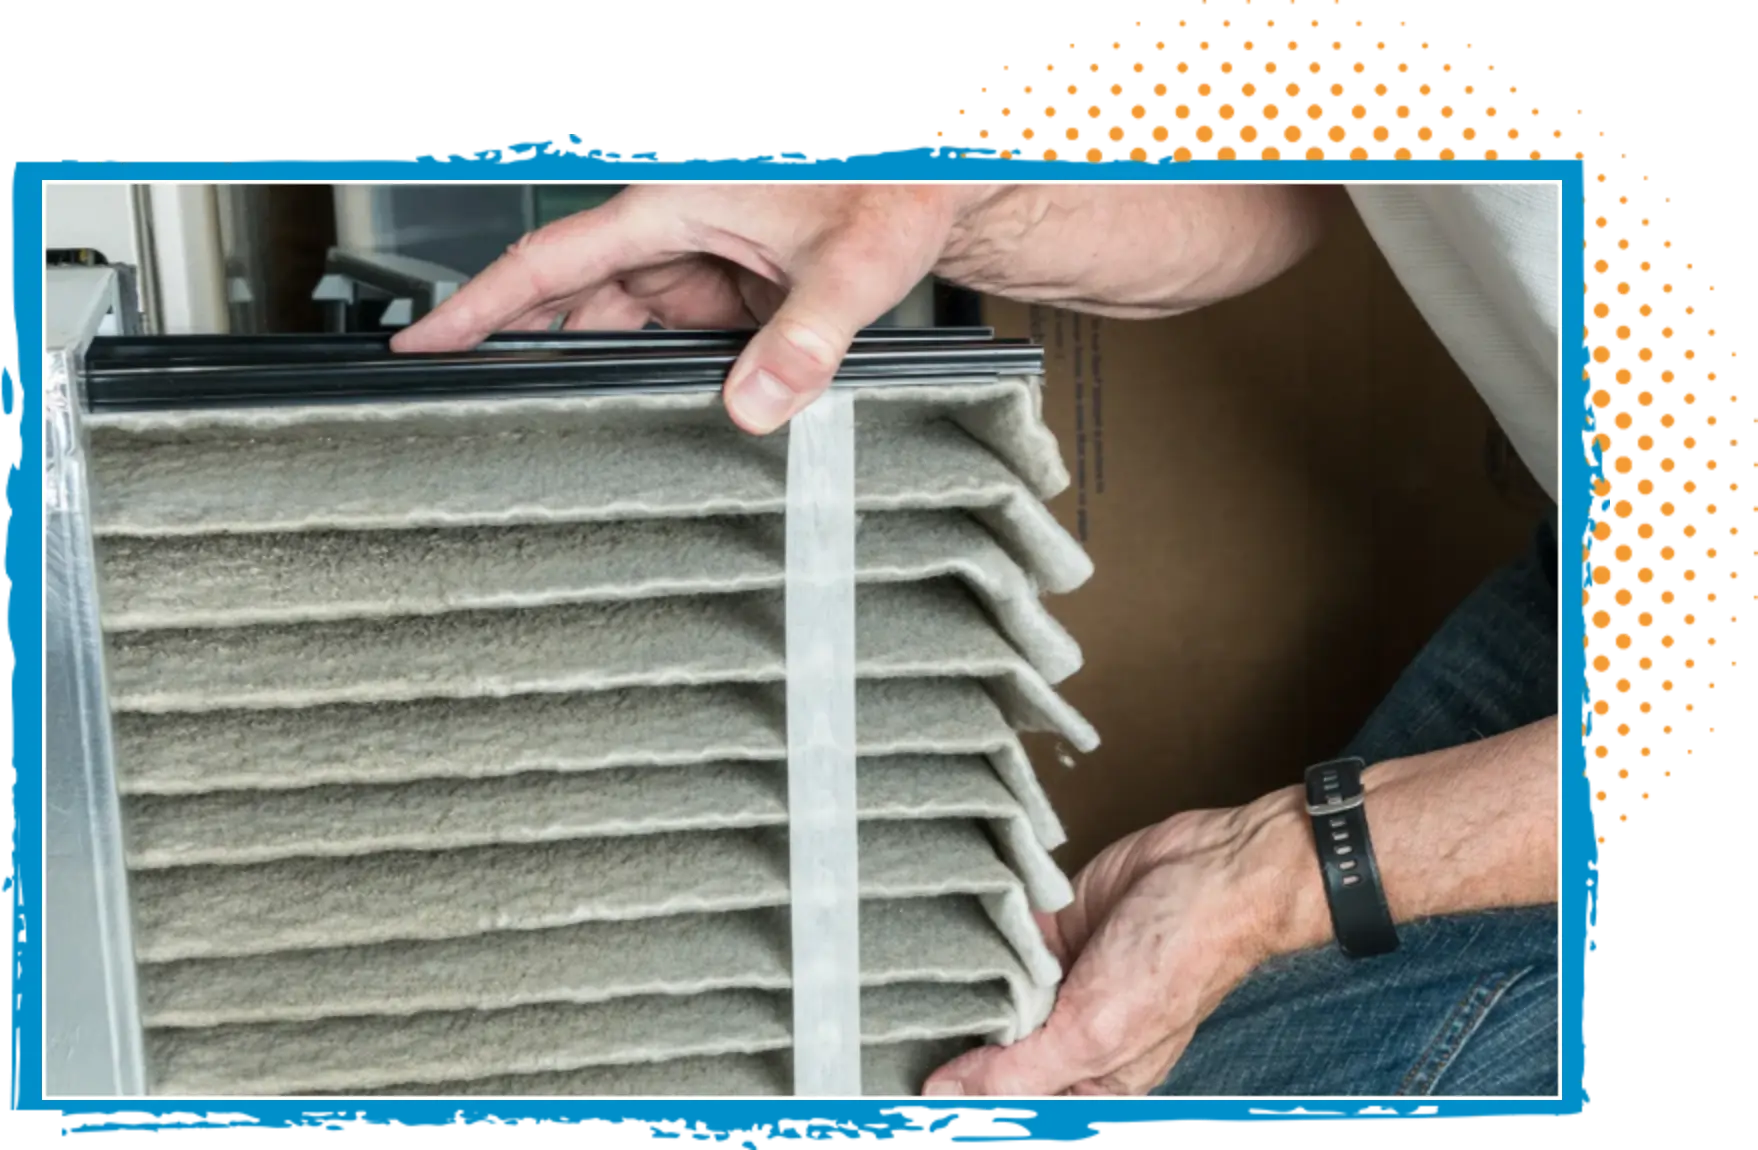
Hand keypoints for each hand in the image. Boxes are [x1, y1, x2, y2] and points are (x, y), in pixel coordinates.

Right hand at [390, 184, 985, 433]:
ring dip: (605, 375)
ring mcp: (696, 266)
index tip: (422, 343)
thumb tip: (755, 405)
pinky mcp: (723, 294)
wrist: (935, 181)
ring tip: (570, 433)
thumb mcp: (854, 263)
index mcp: (675, 204)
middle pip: (576, 305)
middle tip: (481, 422)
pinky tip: (656, 415)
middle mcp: (673, 233)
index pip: (552, 260)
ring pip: (621, 329)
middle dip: (534, 358)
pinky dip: (659, 376)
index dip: (480, 303)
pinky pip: (668, 340)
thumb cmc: (893, 185)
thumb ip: (807, 336)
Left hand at [923, 791, 1310, 1095]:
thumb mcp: (1094, 1033)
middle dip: (960, 1029)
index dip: (964, 1089)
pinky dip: (985, 930)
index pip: (1007, 1099)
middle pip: (990, 1045)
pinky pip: (999, 936)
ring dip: (968, 976)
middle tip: (914, 1015)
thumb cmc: (1181, 958)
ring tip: (937, 970)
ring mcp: (1060, 978)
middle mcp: (1071, 1032)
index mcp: (1087, 1079)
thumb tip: (947, 1097)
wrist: (1212, 869)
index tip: (914, 1071)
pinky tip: (966, 927)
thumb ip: (1018, 1073)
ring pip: (989, 989)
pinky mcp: (1051, 926)